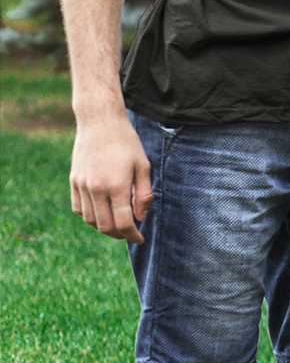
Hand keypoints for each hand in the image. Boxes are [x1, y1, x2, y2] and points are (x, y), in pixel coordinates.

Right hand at [70, 115, 151, 242]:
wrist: (100, 123)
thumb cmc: (126, 142)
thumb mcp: (143, 165)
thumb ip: (144, 194)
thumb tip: (140, 218)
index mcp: (116, 185)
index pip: (123, 222)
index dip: (132, 235)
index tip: (140, 239)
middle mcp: (96, 189)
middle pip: (105, 226)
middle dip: (119, 234)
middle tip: (130, 233)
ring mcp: (81, 186)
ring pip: (90, 220)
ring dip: (104, 227)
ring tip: (117, 224)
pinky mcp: (73, 182)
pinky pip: (79, 209)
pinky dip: (90, 216)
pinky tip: (102, 213)